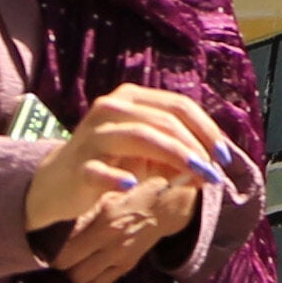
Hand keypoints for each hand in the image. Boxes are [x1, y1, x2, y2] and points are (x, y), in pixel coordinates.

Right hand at [22, 86, 222, 241]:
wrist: (56, 183)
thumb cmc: (110, 162)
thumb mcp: (146, 152)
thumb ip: (176, 151)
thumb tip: (212, 166)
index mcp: (131, 98)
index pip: (178, 106)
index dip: (207, 129)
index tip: (225, 156)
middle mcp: (111, 109)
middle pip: (163, 121)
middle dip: (195, 146)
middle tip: (214, 172)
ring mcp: (92, 136)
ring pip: (139, 137)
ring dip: (173, 156)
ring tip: (195, 175)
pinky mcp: (78, 165)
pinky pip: (99, 169)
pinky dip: (117, 176)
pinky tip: (133, 184)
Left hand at [50, 160, 197, 282]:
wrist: (166, 204)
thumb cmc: (131, 194)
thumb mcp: (107, 196)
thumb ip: (84, 213)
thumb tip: (57, 228)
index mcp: (104, 220)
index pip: (65, 248)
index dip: (52, 249)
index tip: (50, 243)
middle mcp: (111, 242)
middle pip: (68, 267)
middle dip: (60, 262)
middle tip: (59, 254)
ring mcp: (119, 256)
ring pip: (81, 279)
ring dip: (73, 273)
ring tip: (72, 263)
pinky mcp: (126, 266)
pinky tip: (87, 271)